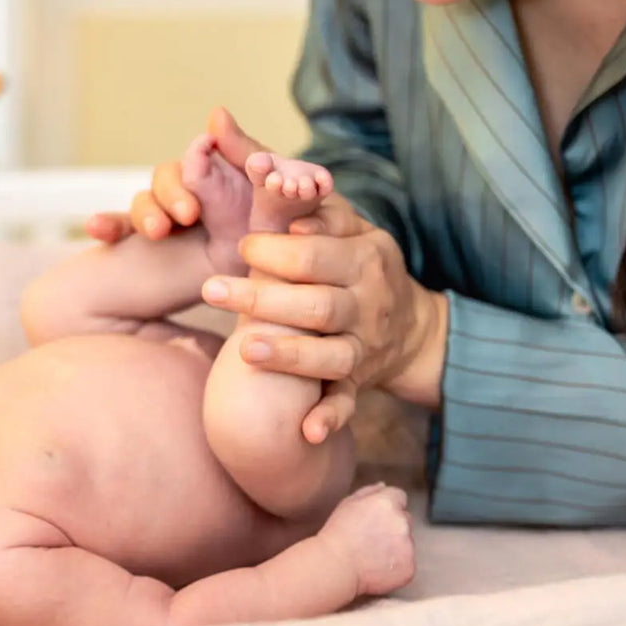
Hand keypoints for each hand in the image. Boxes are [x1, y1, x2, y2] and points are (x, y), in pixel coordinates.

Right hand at [85, 107, 268, 242]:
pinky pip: (122, 229)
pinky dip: (108, 224)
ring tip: (158, 232)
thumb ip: (266, 170)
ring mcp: (169, 217)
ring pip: (145, 201)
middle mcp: (195, 192)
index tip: (204, 155)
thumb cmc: (280, 246)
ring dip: (147, 213)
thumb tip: (225, 119)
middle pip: (168, 175)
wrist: (267, 296)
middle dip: (173, 192)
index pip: (201, 154)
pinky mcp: (149, 243)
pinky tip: (96, 228)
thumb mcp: (282, 214)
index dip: (199, 157)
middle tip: (188, 215)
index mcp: (227, 179)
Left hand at [202, 198, 448, 442]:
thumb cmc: (361, 266)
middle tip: (211, 289)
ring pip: (330, 355)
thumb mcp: (354, 229)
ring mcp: (364, 348)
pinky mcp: (358, 383)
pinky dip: (330, 418)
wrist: (413, 328)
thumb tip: (286, 193)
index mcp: (365, 260)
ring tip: (245, 350)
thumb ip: (321, 209)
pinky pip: (347, 404)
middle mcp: (367, 306)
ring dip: (290, 356)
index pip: (316, 255)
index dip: (277, 251)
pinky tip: (305, 431)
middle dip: (263, 299)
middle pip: (316, 304)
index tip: (241, 246)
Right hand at [318, 483, 414, 596]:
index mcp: (387, 503)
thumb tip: (383, 486)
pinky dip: (395, 566)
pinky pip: (406, 563)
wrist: (336, 565)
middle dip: (392, 526)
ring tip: (371, 555)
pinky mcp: (409, 567)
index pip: (399, 496)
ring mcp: (408, 545)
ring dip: (395, 546)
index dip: (387, 506)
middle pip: (405, 519)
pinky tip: (377, 568)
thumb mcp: (347, 504)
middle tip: (371, 538)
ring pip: (406, 542)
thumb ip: (368, 491)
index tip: (376, 517)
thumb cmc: (337, 534)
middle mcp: (402, 522)